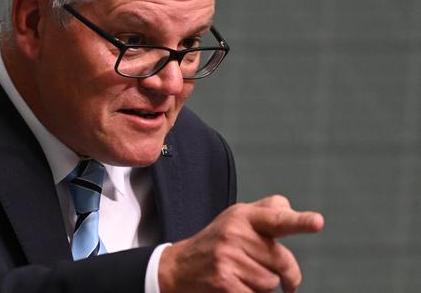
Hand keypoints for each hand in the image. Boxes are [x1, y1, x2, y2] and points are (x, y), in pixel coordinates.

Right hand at [158, 195, 323, 292]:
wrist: (178, 268)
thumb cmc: (215, 242)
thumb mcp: (235, 218)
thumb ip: (267, 211)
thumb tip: (291, 210)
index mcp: (243, 216)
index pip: (276, 218)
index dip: (299, 221)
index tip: (317, 222)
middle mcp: (235, 235)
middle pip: (282, 262)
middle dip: (286, 274)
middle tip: (281, 278)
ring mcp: (228, 260)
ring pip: (271, 283)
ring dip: (261, 285)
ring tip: (240, 275)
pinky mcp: (225, 283)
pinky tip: (235, 287)